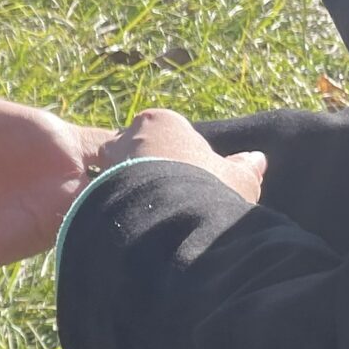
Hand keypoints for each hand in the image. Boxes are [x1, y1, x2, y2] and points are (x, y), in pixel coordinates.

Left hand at [106, 108, 265, 202]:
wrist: (169, 215)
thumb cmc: (208, 186)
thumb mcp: (237, 177)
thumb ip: (244, 166)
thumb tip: (257, 160)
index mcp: (160, 121)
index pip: (169, 135)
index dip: (182, 158)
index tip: (193, 180)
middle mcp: (127, 135)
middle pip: (142, 152)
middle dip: (155, 173)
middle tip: (175, 199)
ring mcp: (106, 163)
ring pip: (122, 175)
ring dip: (138, 193)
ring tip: (159, 217)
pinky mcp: (91, 190)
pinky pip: (109, 198)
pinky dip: (124, 209)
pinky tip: (141, 227)